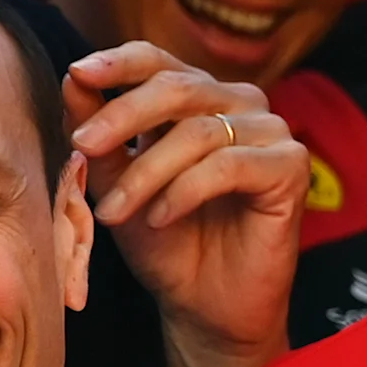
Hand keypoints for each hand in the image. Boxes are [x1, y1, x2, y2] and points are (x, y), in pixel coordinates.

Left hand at [65, 43, 303, 366]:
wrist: (205, 305)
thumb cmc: (165, 242)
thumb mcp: (116, 185)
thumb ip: (100, 137)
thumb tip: (74, 80)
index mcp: (199, 100)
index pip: (160, 61)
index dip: (119, 62)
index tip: (78, 74)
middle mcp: (241, 107)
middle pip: (179, 88)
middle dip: (122, 116)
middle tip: (83, 146)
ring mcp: (271, 134)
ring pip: (198, 131)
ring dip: (146, 173)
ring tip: (116, 212)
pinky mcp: (291, 168)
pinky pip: (228, 165)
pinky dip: (184, 191)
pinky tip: (160, 218)